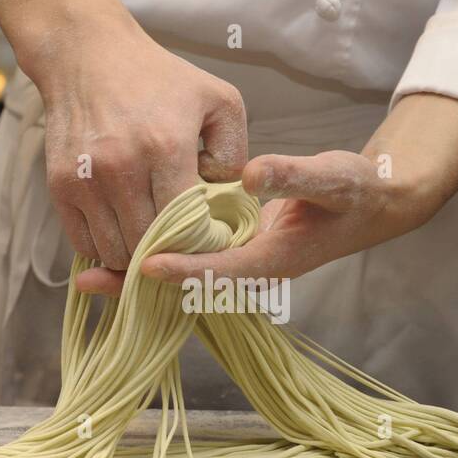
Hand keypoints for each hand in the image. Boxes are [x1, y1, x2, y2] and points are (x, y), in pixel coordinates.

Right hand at [0, 0, 246, 271]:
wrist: (87, 54)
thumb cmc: (159, 79)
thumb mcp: (218, 100)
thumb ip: (235, 153)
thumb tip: (224, 198)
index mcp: (166, 146)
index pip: (187, 224)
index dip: (200, 239)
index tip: (206, 235)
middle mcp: (122, 166)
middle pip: (151, 245)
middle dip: (169, 251)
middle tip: (179, 242)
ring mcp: (86, 179)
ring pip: (116, 251)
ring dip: (135, 254)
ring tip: (149, 236)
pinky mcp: (60, 186)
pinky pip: (84, 242)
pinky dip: (104, 246)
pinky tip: (121, 228)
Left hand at [77, 93, 457, 293]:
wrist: (371, 203)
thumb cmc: (353, 190)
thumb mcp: (329, 177)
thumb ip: (290, 175)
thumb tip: (247, 175)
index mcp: (272, 257)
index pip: (219, 270)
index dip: (182, 268)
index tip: (144, 263)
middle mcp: (250, 266)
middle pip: (188, 282)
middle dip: (142, 282)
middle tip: (90, 280)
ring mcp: (238, 259)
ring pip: (181, 273)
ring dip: (138, 274)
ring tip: (86, 274)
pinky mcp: (231, 247)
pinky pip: (186, 257)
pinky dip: (153, 253)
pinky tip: (117, 245)